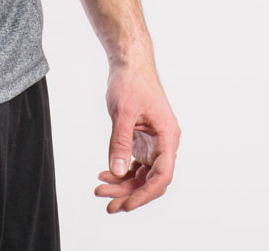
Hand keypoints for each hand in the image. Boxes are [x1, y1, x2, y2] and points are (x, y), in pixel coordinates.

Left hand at [93, 61, 177, 213]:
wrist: (130, 64)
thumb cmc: (132, 81)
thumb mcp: (124, 113)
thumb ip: (120, 143)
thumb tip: (116, 171)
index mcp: (168, 136)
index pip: (162, 175)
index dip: (145, 194)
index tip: (127, 204)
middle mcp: (164, 143)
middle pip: (151, 179)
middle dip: (130, 194)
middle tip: (108, 204)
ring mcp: (153, 143)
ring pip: (141, 175)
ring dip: (122, 186)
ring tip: (100, 191)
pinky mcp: (143, 141)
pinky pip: (134, 165)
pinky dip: (120, 173)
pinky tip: (105, 175)